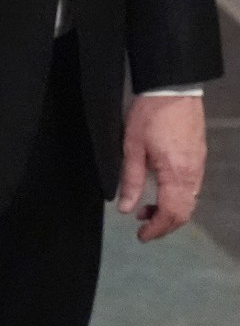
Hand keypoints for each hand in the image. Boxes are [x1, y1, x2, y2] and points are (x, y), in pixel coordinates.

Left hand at [117, 93, 205, 242]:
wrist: (173, 89)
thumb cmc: (149, 115)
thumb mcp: (132, 147)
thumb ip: (132, 180)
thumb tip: (126, 208)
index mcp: (176, 174)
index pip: (171, 214)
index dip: (157, 229)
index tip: (141, 236)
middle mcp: (193, 175)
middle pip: (185, 213)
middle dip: (165, 225)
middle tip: (142, 227)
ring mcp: (199, 167)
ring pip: (190, 202)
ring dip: (170, 212)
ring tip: (145, 209)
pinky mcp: (199, 158)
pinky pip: (192, 189)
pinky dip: (177, 198)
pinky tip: (160, 192)